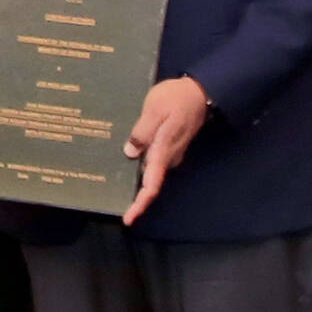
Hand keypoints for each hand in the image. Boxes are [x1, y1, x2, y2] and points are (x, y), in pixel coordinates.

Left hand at [121, 77, 210, 225]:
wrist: (199, 92)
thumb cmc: (175, 98)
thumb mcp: (154, 109)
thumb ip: (142, 132)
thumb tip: (130, 154)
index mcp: (163, 151)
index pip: (152, 185)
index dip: (140, 204)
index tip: (129, 219)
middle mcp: (168, 158)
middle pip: (150, 183)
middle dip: (134, 195)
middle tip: (113, 201)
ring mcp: (170, 153)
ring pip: (151, 171)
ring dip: (135, 178)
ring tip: (112, 180)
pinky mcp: (169, 146)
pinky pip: (153, 160)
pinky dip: (140, 163)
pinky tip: (126, 158)